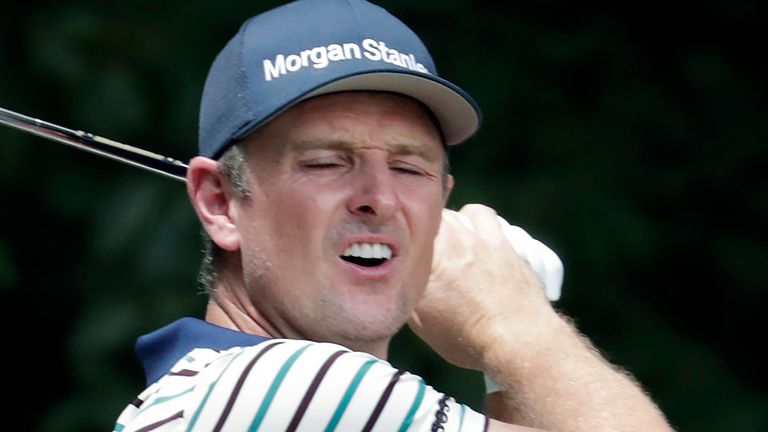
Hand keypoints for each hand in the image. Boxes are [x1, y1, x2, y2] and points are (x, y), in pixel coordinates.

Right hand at [409, 204, 559, 369]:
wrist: (517, 338)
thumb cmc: (468, 338)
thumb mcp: (422, 325)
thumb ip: (407, 294)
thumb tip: (400, 280)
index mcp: (424, 263)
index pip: (402, 236)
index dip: (398, 239)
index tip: (398, 249)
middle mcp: (448, 244)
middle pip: (425, 221)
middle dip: (420, 231)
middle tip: (422, 247)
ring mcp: (475, 239)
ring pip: (452, 214)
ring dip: (447, 223)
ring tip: (448, 240)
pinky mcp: (500, 241)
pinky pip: (481, 214)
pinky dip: (474, 219)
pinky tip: (475, 232)